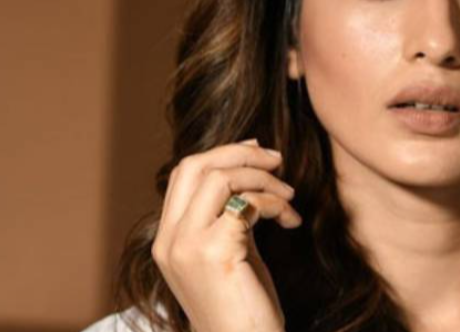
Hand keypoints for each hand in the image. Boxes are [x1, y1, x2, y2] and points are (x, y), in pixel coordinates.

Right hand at [152, 139, 301, 331]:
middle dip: (240, 153)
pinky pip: (247, 203)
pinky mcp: (213, 252)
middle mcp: (169, 240)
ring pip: (219, 178)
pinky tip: (290, 219)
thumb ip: (229, 214)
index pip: (184, 174)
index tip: (259, 153)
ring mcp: (187, 246)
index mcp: (168, 240)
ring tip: (289, 196)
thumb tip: (249, 167)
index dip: (223, 154)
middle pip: (194, 166)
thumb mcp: (230, 251)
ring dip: (262, 177)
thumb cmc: (244, 306)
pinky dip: (274, 202)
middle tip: (277, 160)